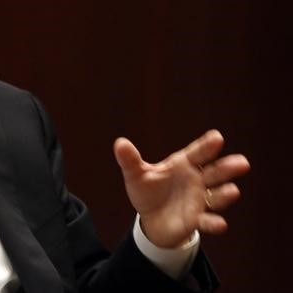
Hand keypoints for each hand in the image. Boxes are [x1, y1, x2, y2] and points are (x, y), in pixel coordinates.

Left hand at [114, 129, 249, 247]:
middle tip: (242, 162)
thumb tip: (119, 143)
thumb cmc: (147, 190)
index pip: (197, 152)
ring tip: (233, 191)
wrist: (151, 218)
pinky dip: (213, 223)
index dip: (207, 146)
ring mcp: (199, 200)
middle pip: (214, 172)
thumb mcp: (136, 175)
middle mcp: (196, 180)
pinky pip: (207, 221)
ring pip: (216, 195)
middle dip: (227, 168)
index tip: (217, 137)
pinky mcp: (196, 220)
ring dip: (224, 194)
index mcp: (183, 164)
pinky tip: (220, 224)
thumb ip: (130, 160)